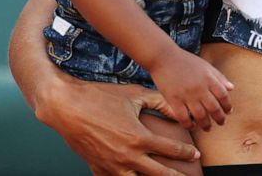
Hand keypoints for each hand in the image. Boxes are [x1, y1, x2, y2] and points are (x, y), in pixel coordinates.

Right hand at [34, 77, 199, 175]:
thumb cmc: (100, 97)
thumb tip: (178, 107)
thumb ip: (159, 102)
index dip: (186, 152)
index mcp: (139, 137)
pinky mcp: (98, 169)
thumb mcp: (133, 94)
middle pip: (159, 174)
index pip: (170, 150)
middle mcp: (128, 156)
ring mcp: (112, 166)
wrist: (67, 106)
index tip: (195, 154)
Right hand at [148, 48, 234, 131]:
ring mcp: (186, 95)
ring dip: (206, 125)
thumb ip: (219, 77)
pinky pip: (183, 118)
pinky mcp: (173, 100)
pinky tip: (192, 126)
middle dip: (220, 118)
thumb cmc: (186, 61)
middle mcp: (199, 88)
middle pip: (214, 108)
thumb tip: (231, 88)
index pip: (223, 96)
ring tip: (208, 128)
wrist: (164, 57)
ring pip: (200, 116)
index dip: (227, 106)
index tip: (228, 112)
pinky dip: (189, 125)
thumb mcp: (205, 65)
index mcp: (208, 78)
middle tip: (221, 123)